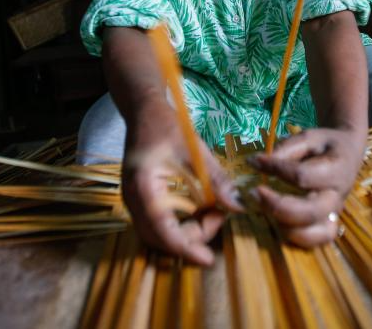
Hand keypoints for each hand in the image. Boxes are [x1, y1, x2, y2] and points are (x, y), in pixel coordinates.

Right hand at [122, 105, 241, 264]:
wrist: (145, 113)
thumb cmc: (168, 127)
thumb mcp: (196, 151)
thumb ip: (215, 181)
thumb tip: (237, 207)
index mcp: (144, 187)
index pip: (163, 231)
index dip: (186, 248)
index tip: (208, 259)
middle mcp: (134, 200)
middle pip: (160, 239)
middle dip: (191, 238)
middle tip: (219, 218)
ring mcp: (135, 202)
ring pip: (160, 234)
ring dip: (188, 231)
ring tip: (213, 211)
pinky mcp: (142, 201)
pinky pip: (160, 224)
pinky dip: (182, 223)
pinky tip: (202, 208)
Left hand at [248, 127, 365, 246]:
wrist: (347, 153)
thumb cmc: (325, 145)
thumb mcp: (308, 137)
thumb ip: (286, 149)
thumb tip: (259, 163)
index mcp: (337, 169)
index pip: (303, 176)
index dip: (276, 169)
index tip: (255, 160)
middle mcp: (337, 196)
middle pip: (310, 212)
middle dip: (278, 205)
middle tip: (255, 192)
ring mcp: (334, 213)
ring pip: (315, 234)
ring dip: (285, 225)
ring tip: (265, 207)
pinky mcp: (328, 224)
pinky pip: (315, 241)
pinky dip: (295, 237)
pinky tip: (278, 220)